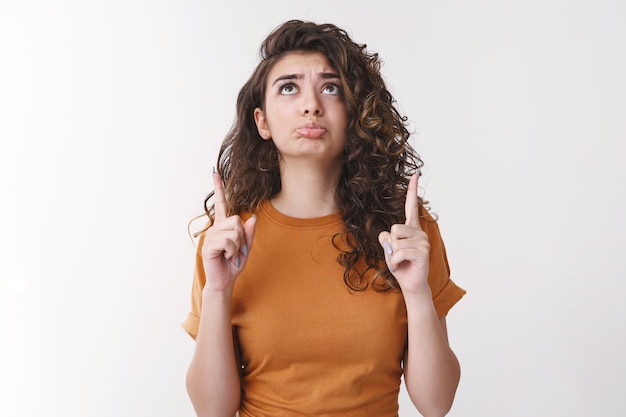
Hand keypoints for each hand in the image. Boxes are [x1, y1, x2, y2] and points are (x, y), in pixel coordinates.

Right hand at [201, 170, 255, 293]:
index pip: (221, 204)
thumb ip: (249, 233)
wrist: (224, 281)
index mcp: (223, 226)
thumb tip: (253, 218)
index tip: (214, 172)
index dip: (218, 188)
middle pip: (236, 220)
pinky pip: (228, 241)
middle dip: (242, 237)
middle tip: (236, 250)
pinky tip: (226, 257)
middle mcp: (215, 228)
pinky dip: (232, 251)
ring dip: (238, 246)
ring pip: (234, 232)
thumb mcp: (246, 247)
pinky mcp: (209, 246)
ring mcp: (211, 236)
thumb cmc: (234, 264)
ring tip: (231, 255)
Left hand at [378, 173, 429, 295]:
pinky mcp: (423, 252)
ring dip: (393, 255)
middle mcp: (419, 232)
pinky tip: (403, 266)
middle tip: (398, 255)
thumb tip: (388, 235)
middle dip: (391, 244)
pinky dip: (395, 262)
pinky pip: (399, 253)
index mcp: (411, 228)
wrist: (410, 283)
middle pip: (394, 228)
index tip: (415, 174)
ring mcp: (423, 241)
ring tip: (402, 261)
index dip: (412, 190)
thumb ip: (387, 238)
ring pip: (395, 242)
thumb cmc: (400, 264)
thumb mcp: (388, 248)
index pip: (411, 206)